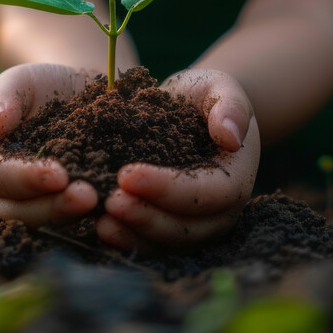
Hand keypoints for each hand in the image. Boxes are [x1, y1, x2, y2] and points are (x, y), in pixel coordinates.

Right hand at [0, 63, 98, 226]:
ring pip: (45, 224)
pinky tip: (111, 211)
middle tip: (86, 196)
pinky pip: (72, 225)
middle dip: (51, 207)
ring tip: (100, 202)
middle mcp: (5, 192)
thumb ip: (1, 99)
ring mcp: (35, 205)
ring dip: (71, 217)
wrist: (75, 95)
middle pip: (17, 212)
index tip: (57, 174)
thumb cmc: (42, 87)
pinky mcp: (64, 211)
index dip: (24, 179)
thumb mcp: (20, 82)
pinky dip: (90, 222)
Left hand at [96, 69, 259, 253]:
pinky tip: (97, 226)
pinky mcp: (167, 229)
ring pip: (165, 242)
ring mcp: (193, 226)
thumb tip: (230, 137)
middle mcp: (218, 212)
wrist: (185, 110)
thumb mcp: (220, 88)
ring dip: (132, 235)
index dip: (169, 188)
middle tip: (110, 201)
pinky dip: (124, 239)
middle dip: (146, 217)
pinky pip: (148, 243)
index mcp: (234, 179)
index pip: (207, 194)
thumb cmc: (204, 97)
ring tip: (100, 221)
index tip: (128, 174)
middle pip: (186, 228)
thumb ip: (231, 107)